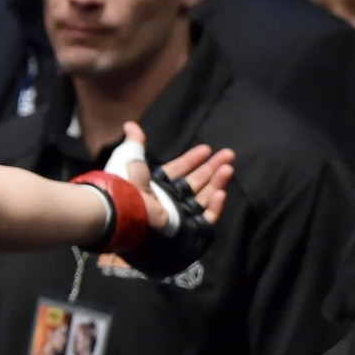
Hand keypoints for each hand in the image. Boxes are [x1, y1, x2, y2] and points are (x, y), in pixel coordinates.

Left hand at [114, 123, 234, 228]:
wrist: (126, 216)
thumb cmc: (126, 188)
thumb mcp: (129, 162)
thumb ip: (134, 146)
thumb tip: (130, 125)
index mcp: (155, 185)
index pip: (178, 170)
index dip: (192, 159)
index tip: (207, 148)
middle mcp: (169, 200)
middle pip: (196, 182)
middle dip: (212, 168)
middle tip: (229, 154)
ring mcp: (179, 215)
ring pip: (204, 197)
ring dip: (217, 182)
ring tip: (228, 168)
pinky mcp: (188, 230)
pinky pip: (207, 218)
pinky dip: (215, 206)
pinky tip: (221, 192)